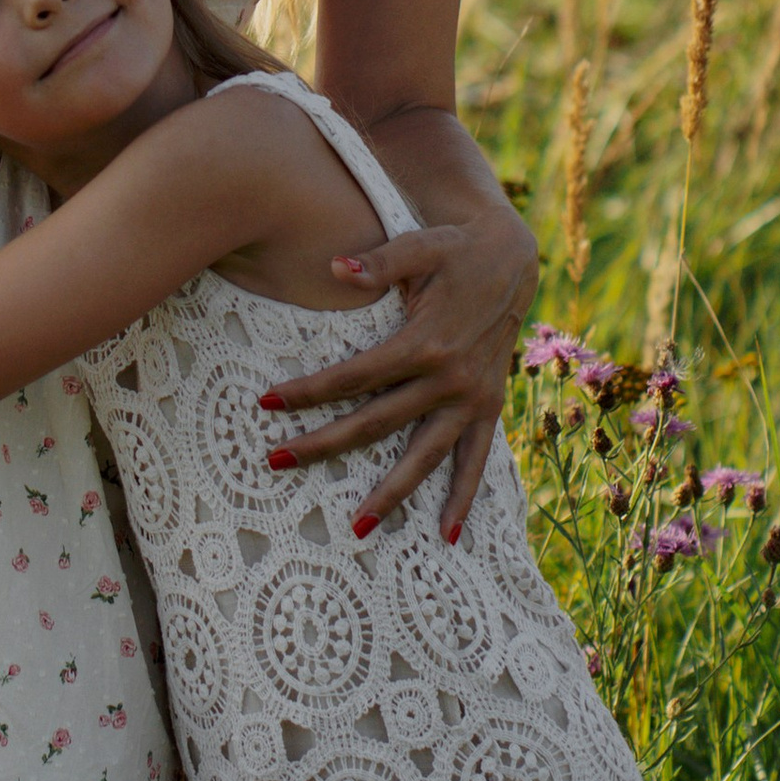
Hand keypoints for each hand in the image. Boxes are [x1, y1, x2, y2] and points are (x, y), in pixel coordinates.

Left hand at [260, 203, 533, 544]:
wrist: (513, 254)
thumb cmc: (455, 246)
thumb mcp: (420, 245)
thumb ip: (379, 261)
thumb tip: (335, 267)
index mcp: (425, 342)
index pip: (354, 376)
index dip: (308, 391)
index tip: (266, 401)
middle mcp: (449, 379)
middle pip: (376, 423)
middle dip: (324, 444)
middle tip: (277, 460)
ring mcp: (471, 398)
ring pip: (424, 456)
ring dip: (391, 493)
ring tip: (358, 528)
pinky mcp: (488, 406)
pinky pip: (475, 460)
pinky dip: (462, 497)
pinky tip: (446, 535)